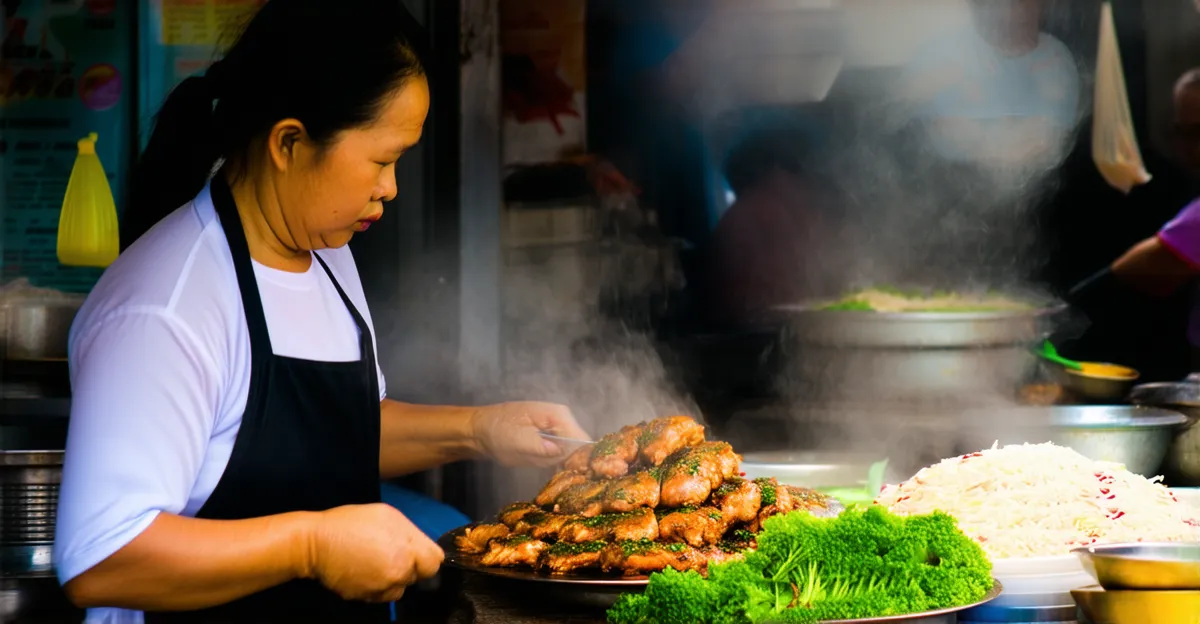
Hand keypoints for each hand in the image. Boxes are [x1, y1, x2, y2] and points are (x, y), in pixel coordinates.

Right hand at [306, 503, 443, 602]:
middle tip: (388, 551)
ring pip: (399, 588)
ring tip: (374, 561)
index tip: (416, 551)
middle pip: (417, 575)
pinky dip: (377, 586)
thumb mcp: (387, 514)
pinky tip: (364, 571)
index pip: (434, 563)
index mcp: (408, 549)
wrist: (315, 543)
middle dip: (408, 565)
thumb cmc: (350, 523)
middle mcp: (399, 572)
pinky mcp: (366, 598)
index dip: (426, 556)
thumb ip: (410, 533)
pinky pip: (381, 595)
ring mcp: (382, 588)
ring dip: (393, 578)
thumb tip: (421, 546)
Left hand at [471, 401, 590, 467]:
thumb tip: (562, 453)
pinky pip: (557, 458)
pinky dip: (546, 463)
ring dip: (550, 463)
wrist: (480, 430)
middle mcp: (563, 422)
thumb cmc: (496, 430)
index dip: (579, 459)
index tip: (567, 472)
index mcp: (558, 415)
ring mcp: (557, 431)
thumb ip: (541, 446)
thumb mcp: (516, 439)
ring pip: (566, 457)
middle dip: (560, 462)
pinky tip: (532, 459)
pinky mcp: (551, 441)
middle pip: (577, 450)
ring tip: (530, 458)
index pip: (581, 440)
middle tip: (539, 463)